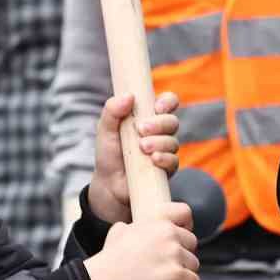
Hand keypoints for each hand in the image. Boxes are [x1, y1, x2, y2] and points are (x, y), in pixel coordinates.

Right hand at [84, 213, 199, 279]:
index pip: (185, 213)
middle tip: (170, 264)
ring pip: (194, 264)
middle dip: (184, 254)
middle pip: (192, 243)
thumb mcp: (118, 231)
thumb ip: (130, 226)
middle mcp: (170, 236)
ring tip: (170, 279)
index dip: (186, 226)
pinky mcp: (177, 276)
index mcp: (159, 223)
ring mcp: (175, 256)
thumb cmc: (111, 259)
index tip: (181, 237)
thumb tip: (129, 229)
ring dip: (185, 272)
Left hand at [90, 93, 180, 223]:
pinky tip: (153, 159)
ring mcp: (165, 151)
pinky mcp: (167, 169)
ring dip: (159, 142)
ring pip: (173, 142)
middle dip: (159, 124)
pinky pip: (174, 161)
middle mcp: (160, 133)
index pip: (168, 103)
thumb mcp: (105, 129)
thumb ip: (112, 110)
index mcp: (149, 117)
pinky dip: (165, 159)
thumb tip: (128, 96)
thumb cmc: (109, 153)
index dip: (167, 102)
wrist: (109, 183)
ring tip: (142, 147)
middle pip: (172, 122)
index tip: (156, 107)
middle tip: (140, 129)